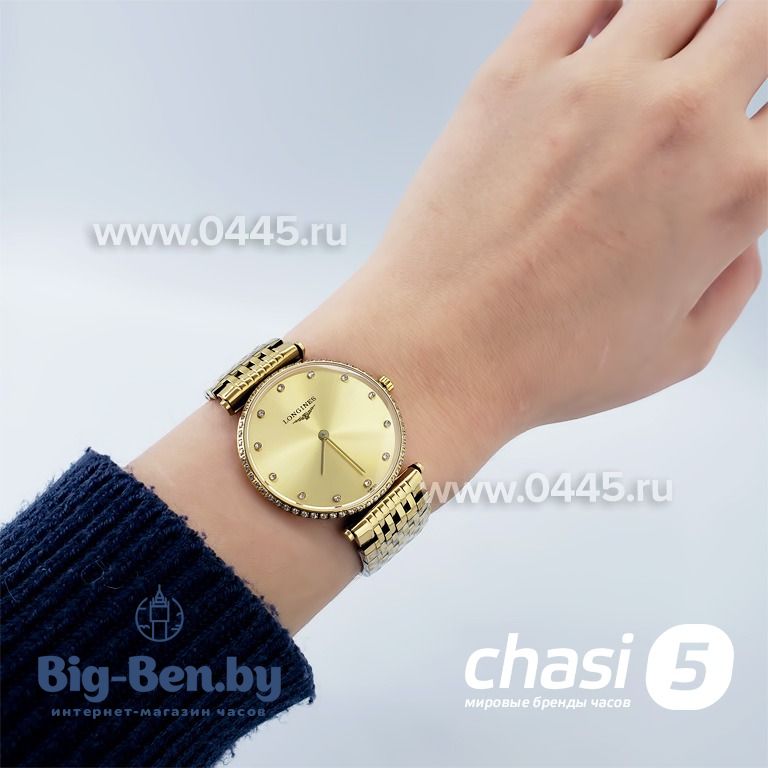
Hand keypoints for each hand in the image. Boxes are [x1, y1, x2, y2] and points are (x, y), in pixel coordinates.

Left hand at [292, 0, 766, 486]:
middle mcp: (675, 120)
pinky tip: (608, 23)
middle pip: (757, 15)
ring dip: (687, 14)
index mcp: (734, 189)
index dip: (766, 112)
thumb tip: (734, 234)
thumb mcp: (678, 350)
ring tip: (666, 48)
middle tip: (722, 64)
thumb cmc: (543, 362)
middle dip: (750, 34)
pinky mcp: (514, 75)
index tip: (750, 118)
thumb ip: (731, 280)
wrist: (440, 351)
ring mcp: (591, 87)